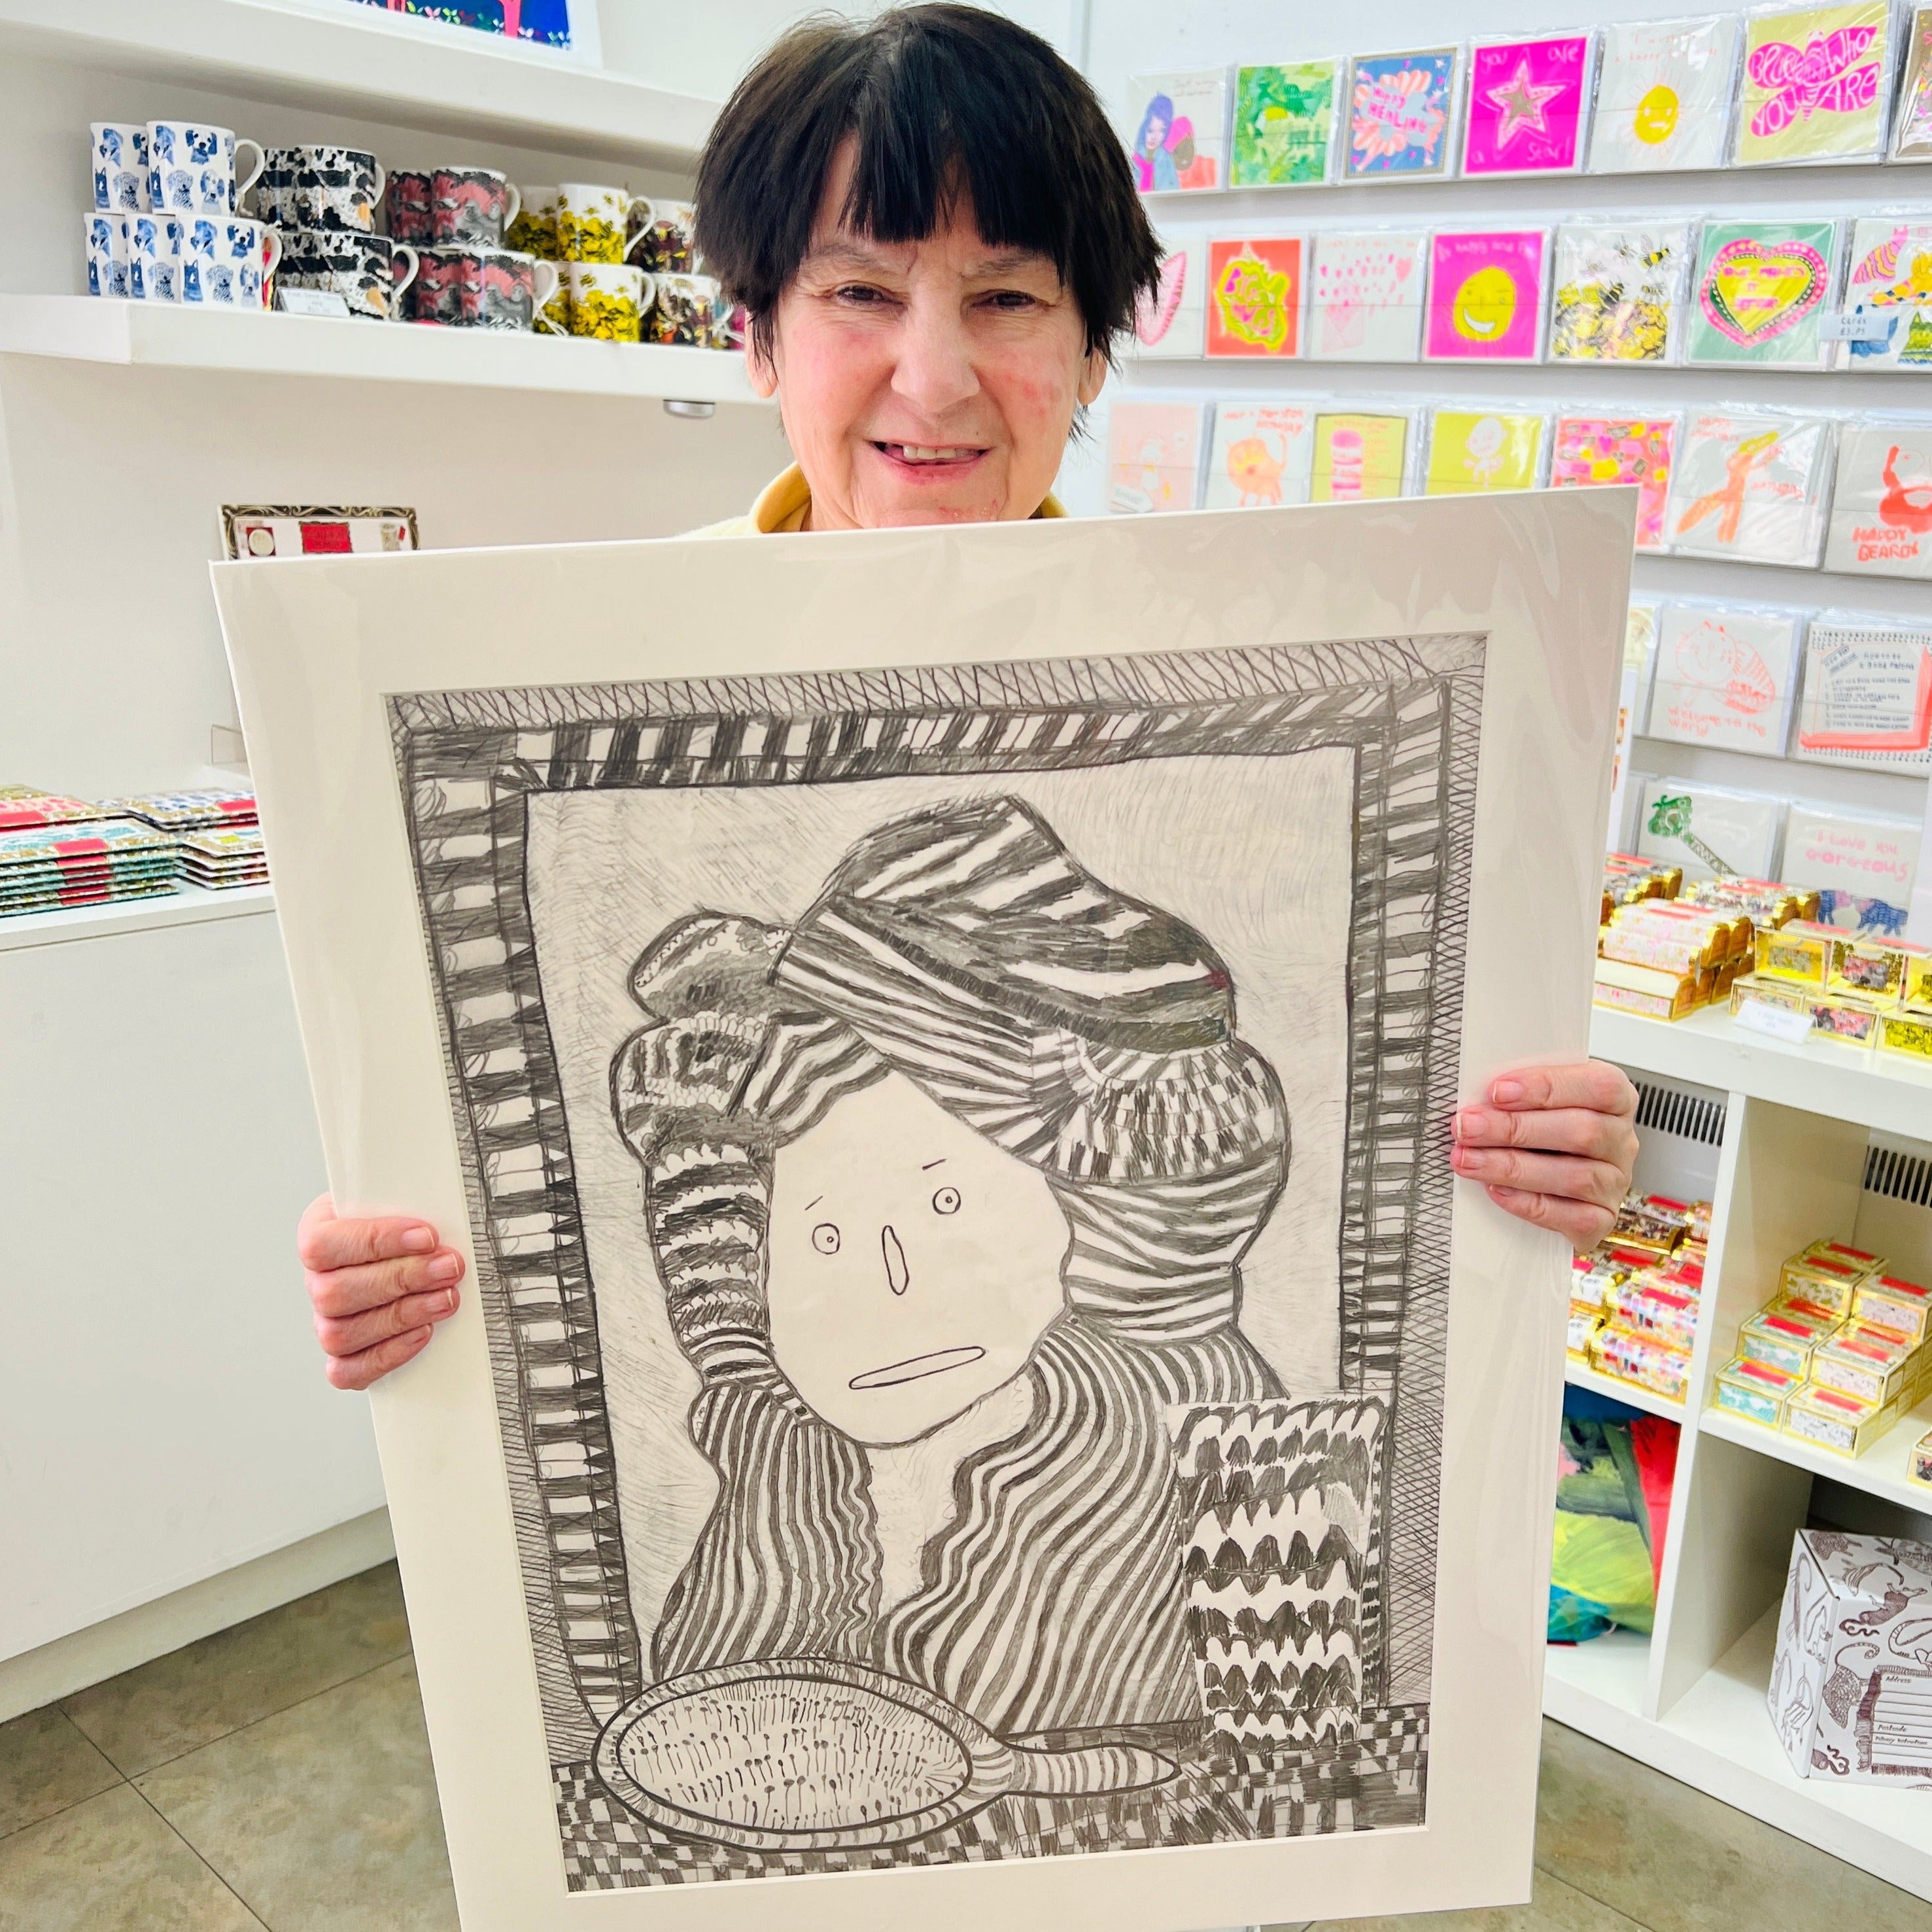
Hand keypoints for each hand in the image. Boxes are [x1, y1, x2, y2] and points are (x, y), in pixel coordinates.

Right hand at [297, 1193, 464, 1390]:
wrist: (411, 1251)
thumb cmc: (405, 1224)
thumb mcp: (404, 1198)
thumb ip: (409, 1199)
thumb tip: (438, 1213)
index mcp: (318, 1234)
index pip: (324, 1244)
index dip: (376, 1242)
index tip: (427, 1236)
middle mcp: (317, 1282)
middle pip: (336, 1293)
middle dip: (401, 1280)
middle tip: (448, 1267)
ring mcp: (327, 1322)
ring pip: (341, 1334)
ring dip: (402, 1315)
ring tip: (446, 1298)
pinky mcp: (344, 1356)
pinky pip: (348, 1370)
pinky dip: (387, 1355)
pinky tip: (422, 1332)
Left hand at [1450, 1060, 1637, 1250]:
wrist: (1552, 1169)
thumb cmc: (1544, 1125)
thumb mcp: (1537, 1096)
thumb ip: (1521, 1091)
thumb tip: (1478, 1094)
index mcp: (1615, 1099)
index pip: (1599, 1086)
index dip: (1547, 1086)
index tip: (1497, 1091)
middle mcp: (1621, 1141)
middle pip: (1582, 1132)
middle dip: (1515, 1128)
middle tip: (1468, 1127)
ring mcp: (1615, 1182)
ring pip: (1575, 1177)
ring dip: (1512, 1168)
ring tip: (1468, 1159)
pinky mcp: (1601, 1218)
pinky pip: (1572, 1217)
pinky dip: (1528, 1204)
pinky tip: (1495, 1190)